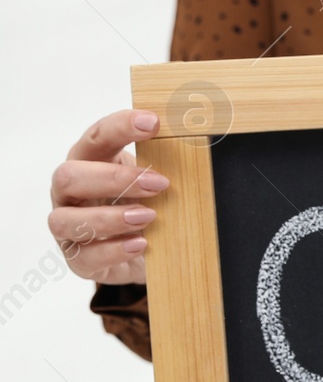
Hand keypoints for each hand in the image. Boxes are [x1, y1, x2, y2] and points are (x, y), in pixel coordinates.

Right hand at [48, 109, 165, 284]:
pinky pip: (84, 256)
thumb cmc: (144, 205)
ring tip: (149, 216)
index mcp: (90, 163)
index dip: (120, 127)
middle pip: (69, 176)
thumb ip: (165, 162)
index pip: (95, 138)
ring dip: (110, 217)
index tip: (153, 122)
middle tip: (160, 183)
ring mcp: (68, 228)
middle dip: (114, 178)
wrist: (144, 252)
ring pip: (65, 220)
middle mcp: (70, 194)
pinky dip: (113, 251)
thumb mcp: (155, 181)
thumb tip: (199, 138)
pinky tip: (141, 245)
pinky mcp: (79, 259)